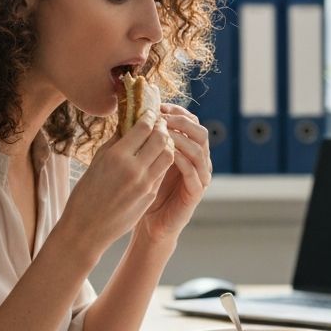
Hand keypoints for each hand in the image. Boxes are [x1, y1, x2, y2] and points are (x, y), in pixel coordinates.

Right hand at [59, 110, 175, 257]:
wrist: (87, 229)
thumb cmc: (85, 194)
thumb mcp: (96, 162)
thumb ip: (115, 142)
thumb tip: (128, 123)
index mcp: (117, 156)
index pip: (144, 127)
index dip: (150, 116)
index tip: (150, 112)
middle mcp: (135, 169)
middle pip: (161, 139)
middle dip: (162, 128)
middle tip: (158, 124)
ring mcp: (145, 184)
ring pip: (168, 155)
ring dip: (166, 145)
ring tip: (159, 142)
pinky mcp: (150, 196)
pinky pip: (162, 172)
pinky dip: (161, 162)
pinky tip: (154, 159)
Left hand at [137, 104, 211, 245]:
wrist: (150, 224)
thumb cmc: (144, 191)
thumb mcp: (144, 161)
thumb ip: (145, 140)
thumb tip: (130, 113)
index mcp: (187, 150)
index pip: (190, 122)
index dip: (176, 112)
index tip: (158, 106)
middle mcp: (198, 160)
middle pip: (200, 131)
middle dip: (181, 122)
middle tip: (163, 118)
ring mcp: (199, 176)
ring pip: (199, 149)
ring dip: (182, 138)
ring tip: (164, 133)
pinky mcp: (195, 192)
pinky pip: (194, 172)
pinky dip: (182, 160)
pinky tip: (169, 154)